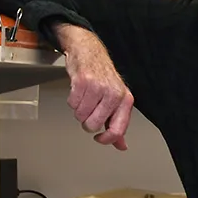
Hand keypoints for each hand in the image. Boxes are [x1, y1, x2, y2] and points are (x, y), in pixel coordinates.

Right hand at [56, 23, 132, 149]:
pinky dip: (72, 100)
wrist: (89, 52)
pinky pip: (72, 104)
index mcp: (125, 101)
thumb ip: (117, 124)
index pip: (117, 130)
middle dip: (87, 121)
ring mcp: (98, 87)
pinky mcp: (82, 82)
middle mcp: (114, 94)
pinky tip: (78, 91)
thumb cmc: (103, 78)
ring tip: (85, 98)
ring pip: (81, 116)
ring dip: (79, 110)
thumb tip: (121, 145)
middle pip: (93, 125)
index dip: (106, 139)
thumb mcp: (116, 101)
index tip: (99, 138)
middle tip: (89, 110)